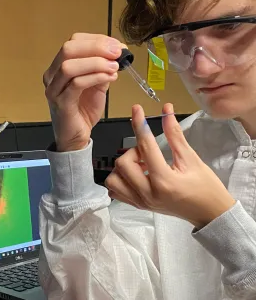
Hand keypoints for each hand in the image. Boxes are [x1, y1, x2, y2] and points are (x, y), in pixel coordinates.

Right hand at [43, 33, 124, 151]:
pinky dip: (95, 77)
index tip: (117, 45)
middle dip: (95, 47)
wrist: (75, 137)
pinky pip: (76, 84)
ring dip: (96, 62)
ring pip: (69, 66)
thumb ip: (103, 67)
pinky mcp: (61, 103)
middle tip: (116, 52)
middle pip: (68, 49)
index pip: (73, 42)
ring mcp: (54, 89)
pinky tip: (110, 77)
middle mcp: (52, 75)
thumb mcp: (97, 84)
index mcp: (59, 66)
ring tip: (114, 67)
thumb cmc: (83, 110)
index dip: (96, 40)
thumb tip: (119, 51)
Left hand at [105, 103, 234, 228]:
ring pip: (114, 178)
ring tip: (141, 165)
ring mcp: (141, 202)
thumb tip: (166, 111)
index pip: (145, 147)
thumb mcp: (192, 159)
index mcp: (164, 181)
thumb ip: (175, 135)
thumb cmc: (206, 187)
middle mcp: (148, 193)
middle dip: (133, 151)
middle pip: (122, 163)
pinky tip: (135, 175)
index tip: (137, 109)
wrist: (210, 214)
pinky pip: (115, 191)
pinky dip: (120, 179)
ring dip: (123, 167)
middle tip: (148, 152)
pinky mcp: (138, 206)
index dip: (140, 124)